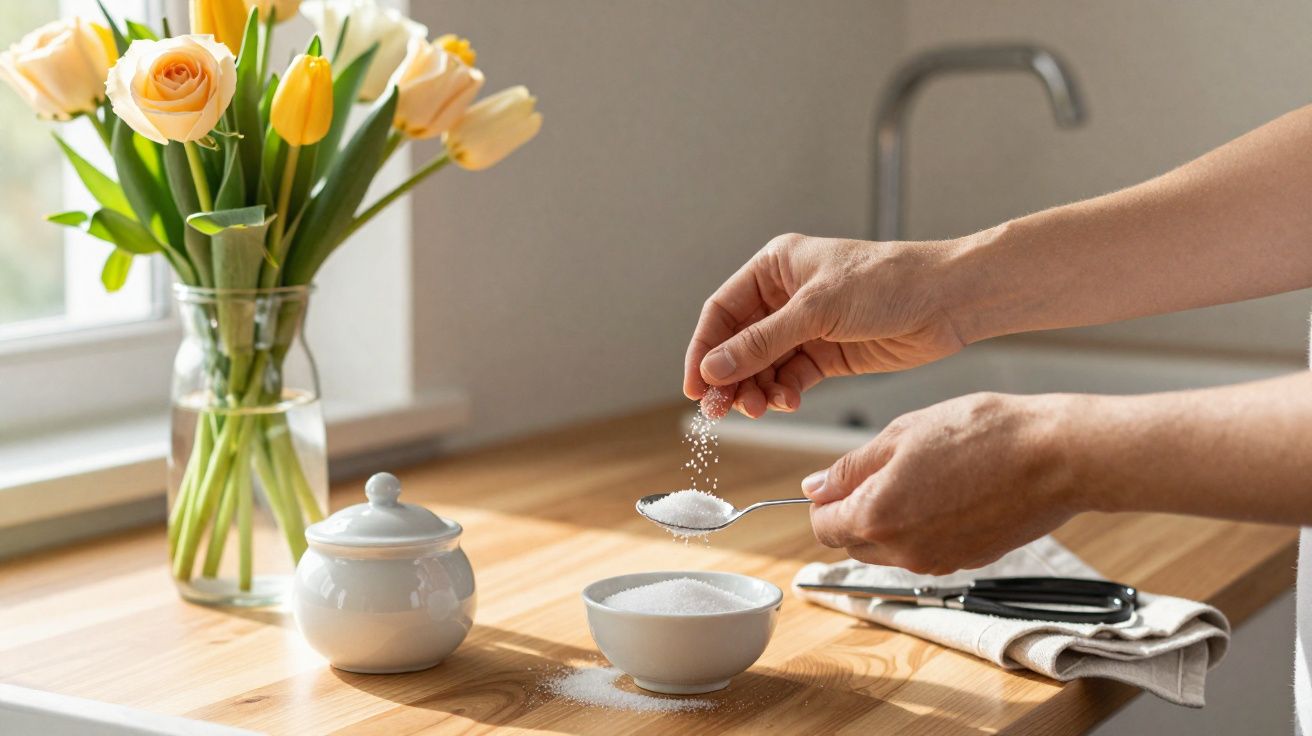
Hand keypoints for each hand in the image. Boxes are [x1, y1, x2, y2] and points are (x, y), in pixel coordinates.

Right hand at [683, 233, 965, 417]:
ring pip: (763, 366)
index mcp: (776, 267)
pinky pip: (791, 378)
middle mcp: (786, 296)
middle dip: (730, 377)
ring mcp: (807, 326)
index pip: (723, 311)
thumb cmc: (888, 282)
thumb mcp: (817, 310)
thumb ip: (762, 343)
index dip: (704, 349)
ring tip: (759, 409)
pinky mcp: (828, 354)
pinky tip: (786, 402)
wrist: (947, 300)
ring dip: (756, 389)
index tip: (695, 386)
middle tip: (722, 410)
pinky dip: (783, 393)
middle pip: (739, 343)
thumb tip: (713, 369)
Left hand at [806, 392, 1080, 574]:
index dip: (824, 501)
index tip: (842, 478)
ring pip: (889, 549)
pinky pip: (925, 550)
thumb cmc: (983, 434)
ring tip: (925, 475)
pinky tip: (950, 490)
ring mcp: (937, 561)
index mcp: (876, 517)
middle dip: (855, 511)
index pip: (822, 527)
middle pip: (853, 542)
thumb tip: (813, 488)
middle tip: (886, 469)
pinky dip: (925, 526)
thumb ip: (851, 468)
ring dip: (890, 519)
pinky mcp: (967, 561)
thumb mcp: (902, 434)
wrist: (1055, 456)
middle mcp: (903, 551)